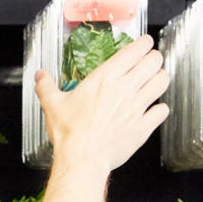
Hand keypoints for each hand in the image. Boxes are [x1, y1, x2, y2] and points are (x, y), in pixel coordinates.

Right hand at [36, 34, 168, 179]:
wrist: (82, 159)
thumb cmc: (70, 133)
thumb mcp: (52, 105)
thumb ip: (46, 86)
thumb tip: (40, 76)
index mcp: (105, 78)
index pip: (134, 51)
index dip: (144, 44)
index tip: (145, 43)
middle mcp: (125, 89)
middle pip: (153, 62)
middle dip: (154, 58)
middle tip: (152, 60)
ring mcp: (137, 108)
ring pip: (161, 83)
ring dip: (161, 78)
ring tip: (157, 79)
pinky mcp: (143, 127)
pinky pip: (162, 111)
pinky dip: (160, 108)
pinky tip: (155, 109)